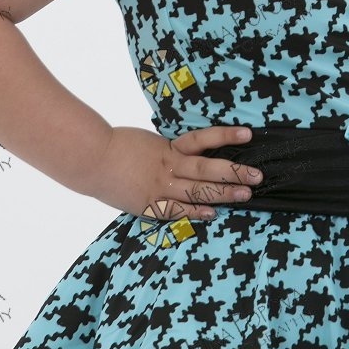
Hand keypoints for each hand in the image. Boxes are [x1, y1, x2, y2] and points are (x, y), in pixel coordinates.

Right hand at [86, 124, 262, 220]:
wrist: (90, 159)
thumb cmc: (118, 148)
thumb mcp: (149, 143)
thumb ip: (170, 151)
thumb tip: (193, 154)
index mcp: (168, 148)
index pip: (202, 139)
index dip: (225, 136)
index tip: (248, 134)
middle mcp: (167, 166)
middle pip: (207, 169)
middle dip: (234, 172)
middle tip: (257, 175)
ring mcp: (159, 187)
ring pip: (197, 191)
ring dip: (223, 194)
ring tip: (246, 194)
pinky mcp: (148, 205)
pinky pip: (176, 211)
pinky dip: (195, 213)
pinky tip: (212, 214)